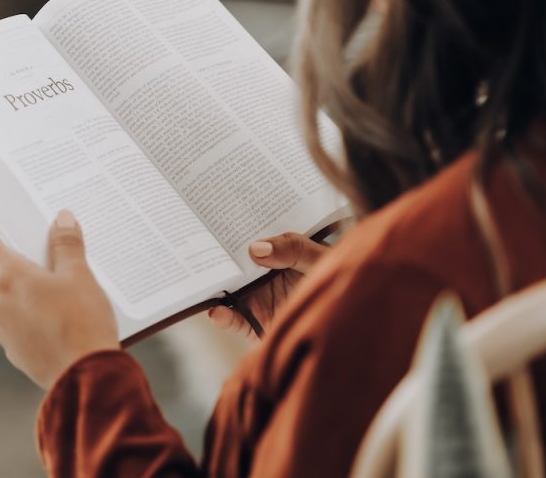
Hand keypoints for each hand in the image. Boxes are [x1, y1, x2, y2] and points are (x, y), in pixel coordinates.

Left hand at [0, 187, 118, 388]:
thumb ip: (67, 245)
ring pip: (14, 297)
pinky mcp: (13, 348)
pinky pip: (21, 321)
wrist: (86, 378)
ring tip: (68, 298)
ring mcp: (2, 327)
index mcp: (7, 274)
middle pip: (4, 268)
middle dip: (23, 261)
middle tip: (52, 259)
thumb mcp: (81, 276)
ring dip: (33, 292)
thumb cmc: (82, 323)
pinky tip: (62, 321)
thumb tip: (62, 219)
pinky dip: (37, 316)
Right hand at [208, 233, 329, 339]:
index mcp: (272, 253)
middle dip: (212, 259)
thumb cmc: (335, 277)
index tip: (211, 222)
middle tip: (196, 251)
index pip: (245, 240)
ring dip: (212, 288)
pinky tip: (217, 312)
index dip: (228, 231)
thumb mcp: (317, 256)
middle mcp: (259, 275)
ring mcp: (256, 298)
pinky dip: (224, 318)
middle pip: (230, 266)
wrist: (349, 318)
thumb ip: (291, 248)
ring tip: (201, 284)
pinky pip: (236, 320)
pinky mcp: (256, 322)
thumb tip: (256, 248)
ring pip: (226, 292)